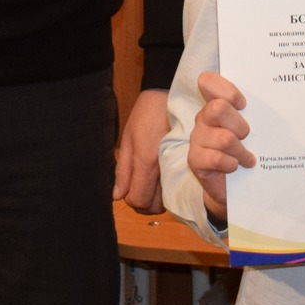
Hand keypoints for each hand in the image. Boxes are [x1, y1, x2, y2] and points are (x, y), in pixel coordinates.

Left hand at [114, 88, 169, 212]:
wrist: (172, 97)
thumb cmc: (146, 115)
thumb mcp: (128, 139)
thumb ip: (123, 169)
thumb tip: (117, 195)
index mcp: (147, 162)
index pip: (138, 200)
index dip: (129, 199)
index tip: (127, 190)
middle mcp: (164, 169)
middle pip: (153, 207)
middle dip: (142, 203)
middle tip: (137, 189)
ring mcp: (177, 168)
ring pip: (166, 201)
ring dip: (155, 199)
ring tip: (148, 185)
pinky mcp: (187, 165)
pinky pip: (176, 189)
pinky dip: (167, 191)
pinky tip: (161, 180)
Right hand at [186, 72, 254, 222]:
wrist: (229, 187)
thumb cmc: (244, 152)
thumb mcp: (252, 130)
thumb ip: (257, 115)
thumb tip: (285, 106)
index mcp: (215, 104)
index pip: (208, 81)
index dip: (227, 90)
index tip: (243, 105)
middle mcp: (203, 118)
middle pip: (219, 108)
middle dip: (240, 125)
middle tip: (246, 137)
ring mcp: (197, 139)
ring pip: (224, 138)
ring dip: (241, 151)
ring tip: (248, 159)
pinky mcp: (195, 160)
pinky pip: (216, 158)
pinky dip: (232, 164)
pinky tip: (235, 167)